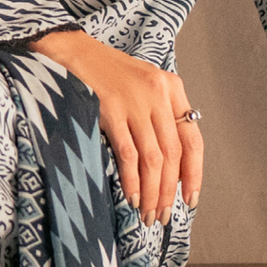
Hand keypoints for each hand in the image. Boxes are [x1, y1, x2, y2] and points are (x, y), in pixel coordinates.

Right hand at [26, 29, 201, 223]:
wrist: (71, 50)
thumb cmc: (106, 74)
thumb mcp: (143, 87)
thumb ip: (160, 117)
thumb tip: (171, 168)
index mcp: (172, 88)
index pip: (192, 139)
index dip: (194, 174)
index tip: (190, 199)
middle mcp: (158, 93)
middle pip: (173, 153)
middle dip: (169, 191)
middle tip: (163, 216)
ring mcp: (135, 100)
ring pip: (153, 158)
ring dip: (152, 192)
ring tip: (148, 214)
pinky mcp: (111, 108)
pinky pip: (128, 153)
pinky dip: (132, 180)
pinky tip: (132, 197)